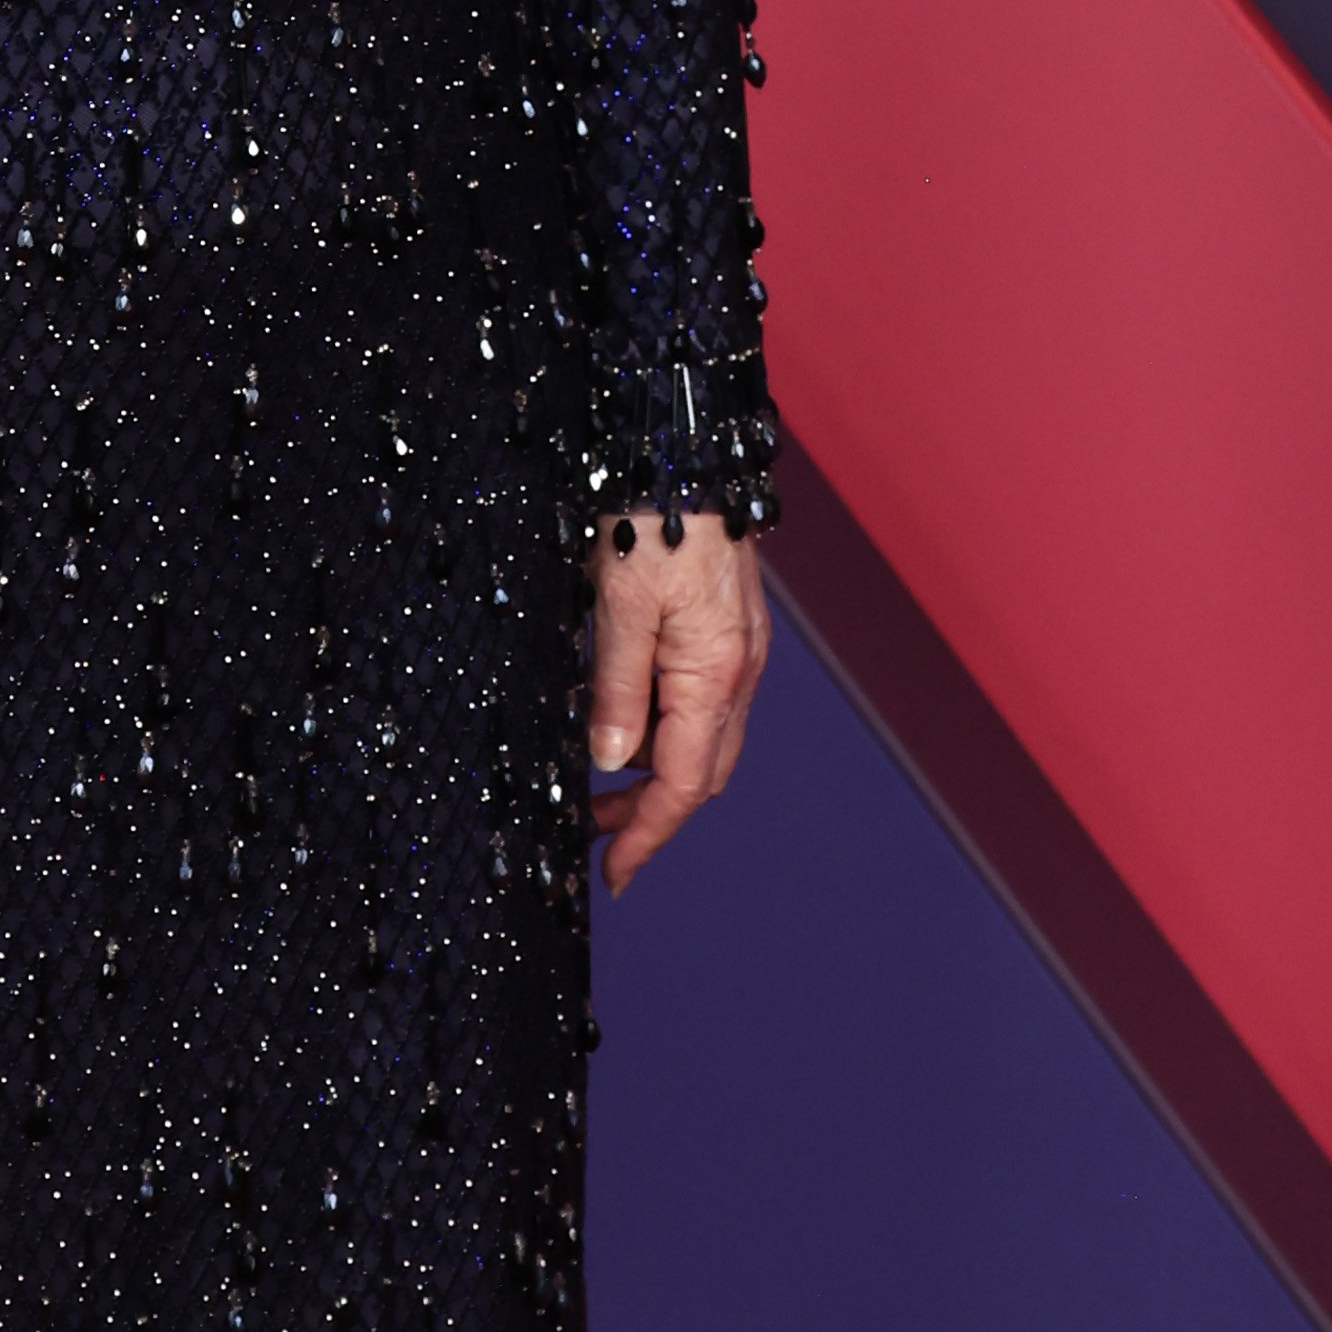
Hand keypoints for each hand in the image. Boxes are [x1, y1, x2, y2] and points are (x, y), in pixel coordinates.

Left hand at [587, 518, 768, 897]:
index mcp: (714, 676)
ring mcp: (739, 655)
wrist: (689, 456)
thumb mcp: (618, 608)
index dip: (648, 836)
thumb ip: (616, 690)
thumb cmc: (653, 521)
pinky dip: (661, 724)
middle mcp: (738, 674)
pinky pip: (699, 701)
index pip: (685, 786)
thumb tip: (610, 762)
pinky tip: (619, 713)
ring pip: (699, 738)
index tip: (614, 874)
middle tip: (593, 830)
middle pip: (700, 774)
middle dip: (649, 812)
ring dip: (652, 766)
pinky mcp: (730, 634)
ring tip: (591, 768)